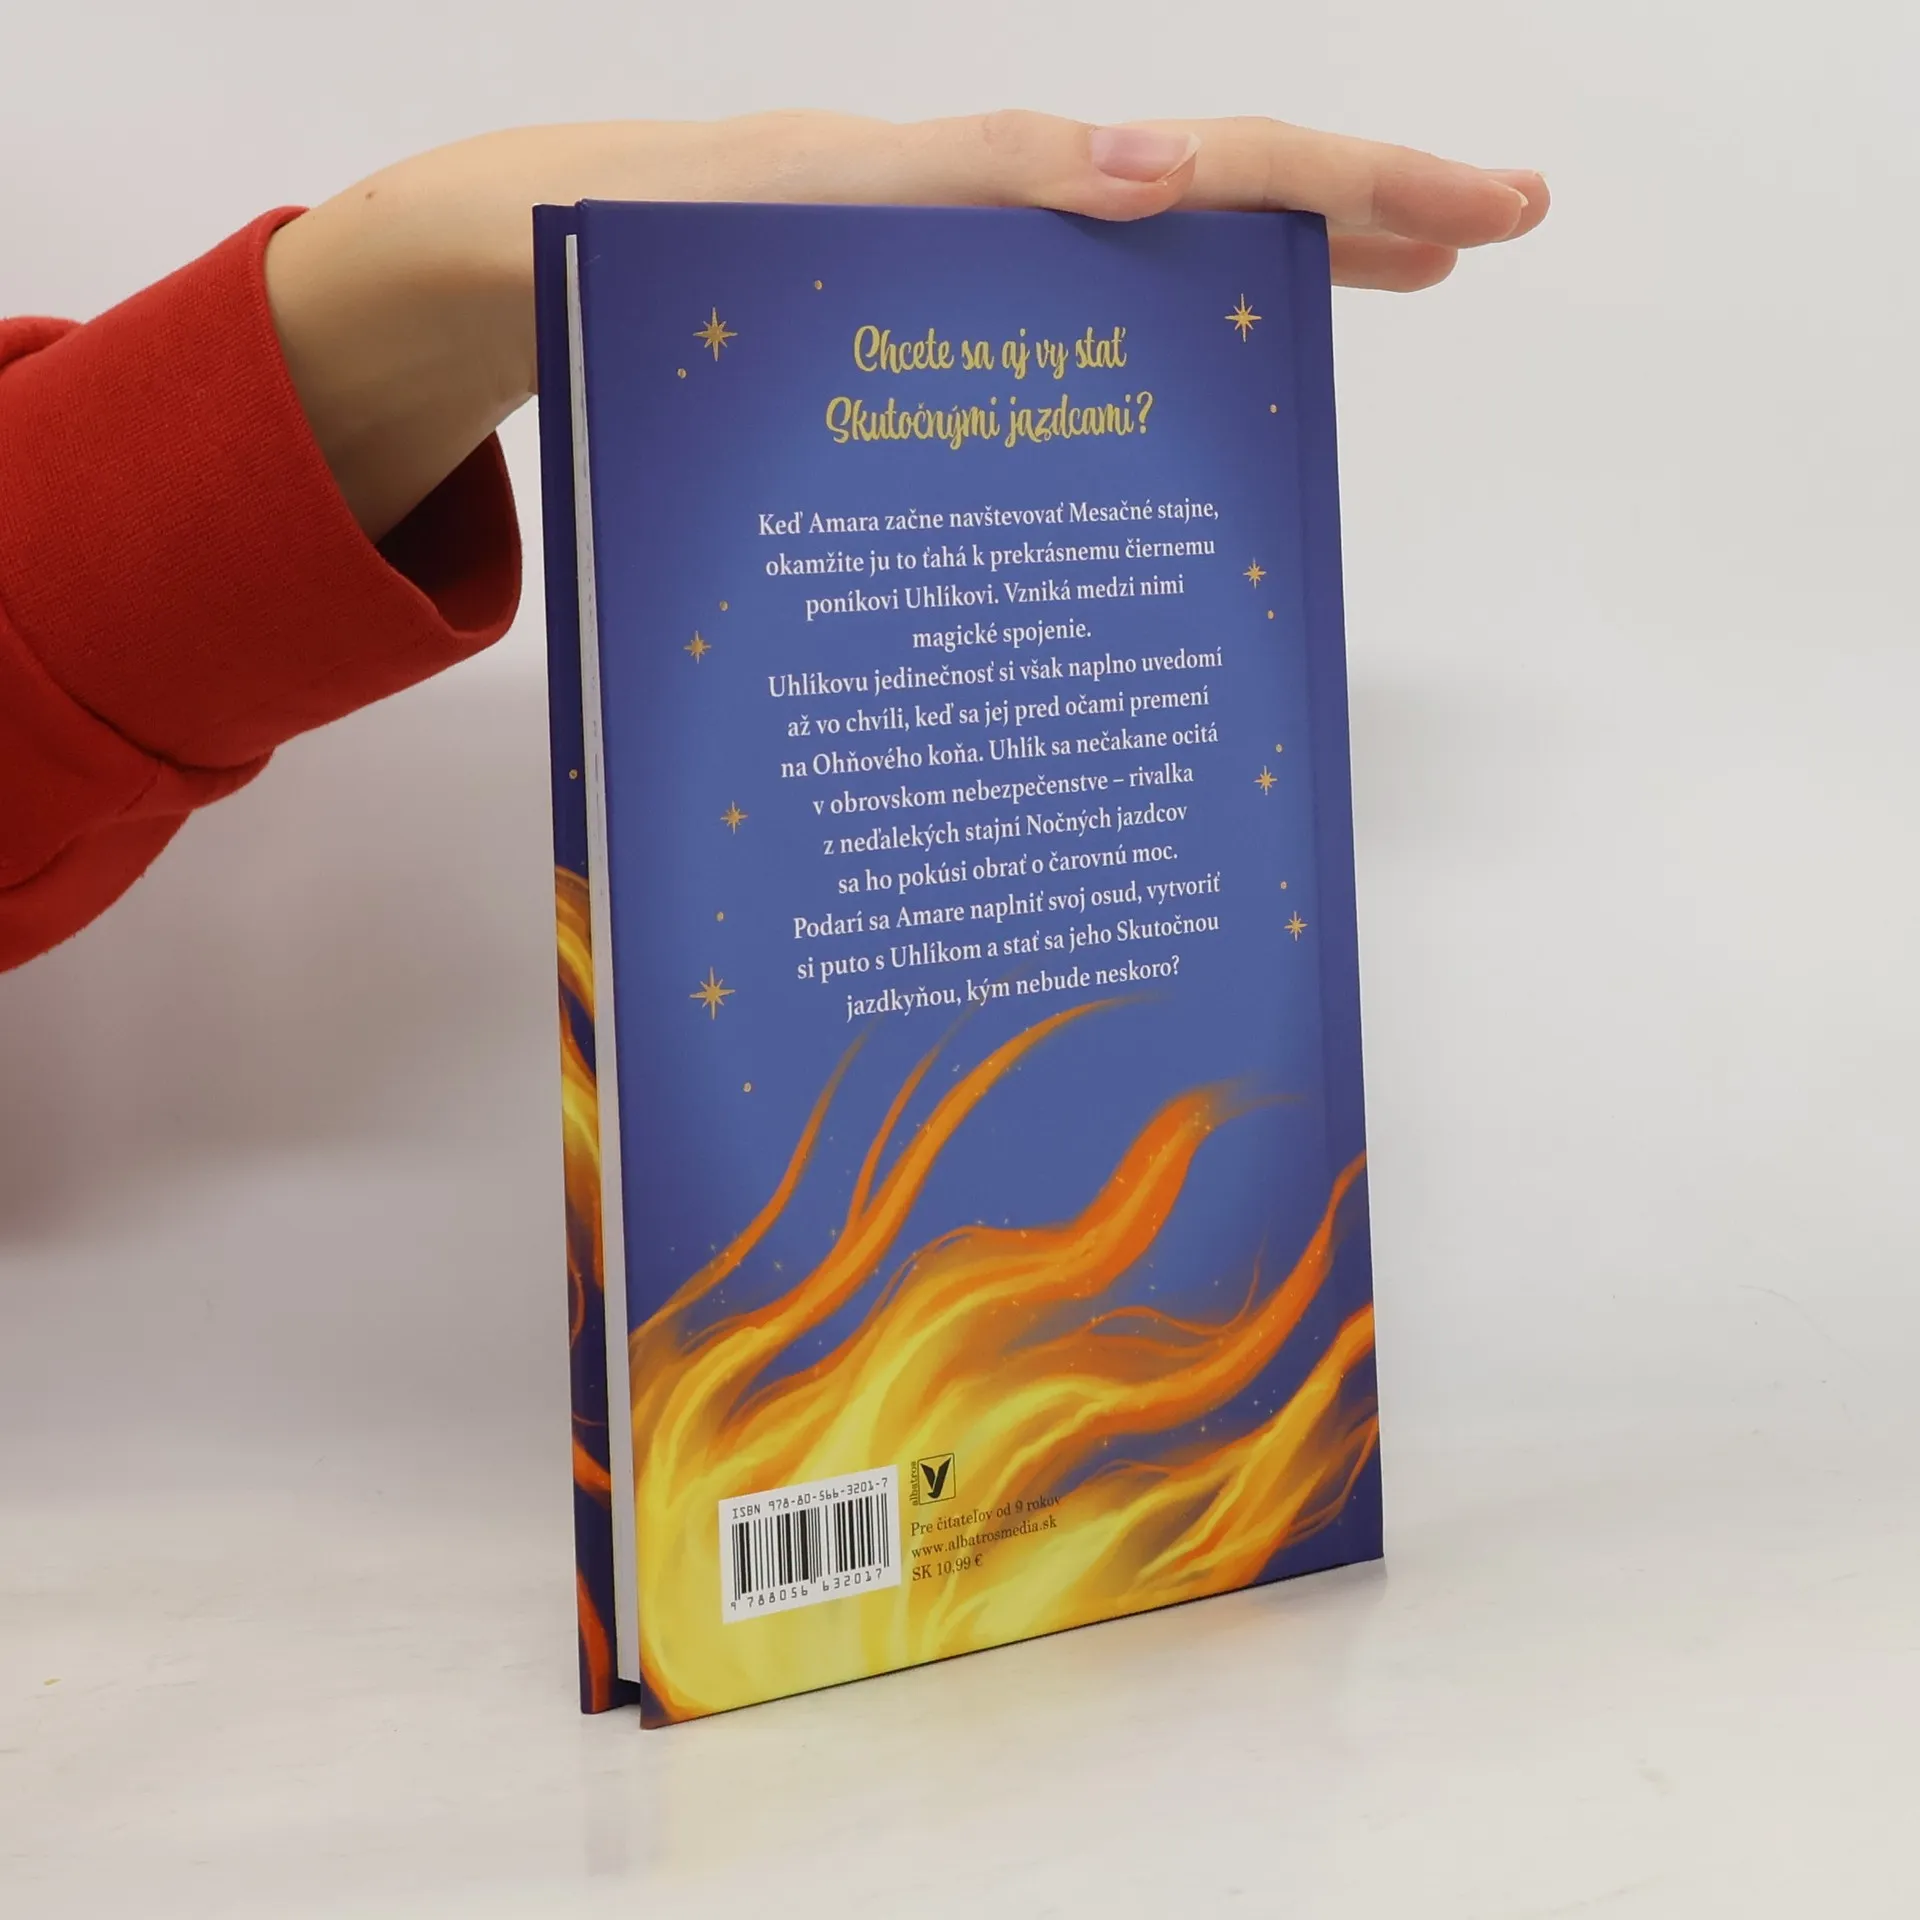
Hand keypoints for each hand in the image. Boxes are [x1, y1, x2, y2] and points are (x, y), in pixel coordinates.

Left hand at [266, 112, 1548, 540]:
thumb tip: (1161, 170)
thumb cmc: (643, 246)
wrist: (538, 279)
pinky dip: (1155, 359)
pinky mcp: (937, 346)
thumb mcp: (796, 203)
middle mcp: (999, 231)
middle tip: (1491, 230)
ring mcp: (976, 288)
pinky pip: (1073, 341)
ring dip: (1277, 276)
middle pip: (1214, 202)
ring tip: (1393, 289)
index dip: (1349, 188)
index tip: (1476, 213)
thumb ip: (968, 178)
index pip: (1209, 169)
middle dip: (1355, 210)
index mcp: (988, 190)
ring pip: (1157, 271)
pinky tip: (1194, 402)